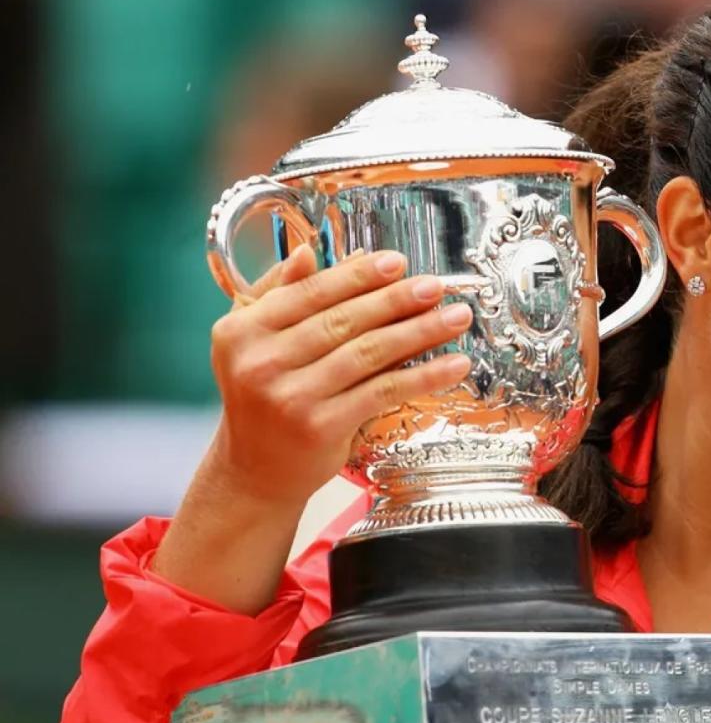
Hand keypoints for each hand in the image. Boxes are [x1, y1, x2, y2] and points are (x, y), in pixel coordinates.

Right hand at [208, 244, 472, 507]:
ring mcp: (291, 397)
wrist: (255, 471)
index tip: (397, 262)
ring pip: (369, 353)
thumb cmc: (261, 399)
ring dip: (421, 331)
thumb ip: (278, 294)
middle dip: (397, 299)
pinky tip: (454, 364)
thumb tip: (309, 252)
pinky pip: (384, 391)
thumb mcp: (252, 342)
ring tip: (456, 318)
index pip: (311, 292)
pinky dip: (424, 375)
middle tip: (436, 286)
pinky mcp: (322, 426)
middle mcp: (260, 362)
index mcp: (242, 331)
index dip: (358, 275)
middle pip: (344, 320)